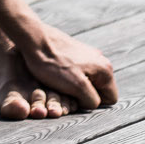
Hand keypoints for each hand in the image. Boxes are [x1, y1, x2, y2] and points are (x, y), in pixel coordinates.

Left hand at [0, 22, 116, 120]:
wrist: (34, 40)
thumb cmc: (53, 64)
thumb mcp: (77, 86)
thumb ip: (92, 99)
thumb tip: (93, 103)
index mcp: (105, 69)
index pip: (110, 99)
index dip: (94, 103)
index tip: (76, 97)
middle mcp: (100, 60)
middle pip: (98, 90)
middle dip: (83, 95)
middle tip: (66, 91)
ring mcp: (87, 55)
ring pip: (85, 82)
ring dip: (73, 87)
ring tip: (57, 82)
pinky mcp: (73, 53)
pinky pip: (75, 73)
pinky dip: (66, 77)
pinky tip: (53, 74)